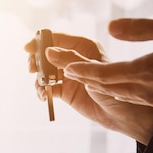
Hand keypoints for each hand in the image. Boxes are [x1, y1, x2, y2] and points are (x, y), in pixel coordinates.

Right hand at [25, 33, 152, 143]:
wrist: (123, 115)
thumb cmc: (117, 89)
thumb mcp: (94, 73)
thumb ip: (71, 61)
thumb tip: (48, 52)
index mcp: (83, 46)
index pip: (57, 38)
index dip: (40, 42)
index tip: (28, 49)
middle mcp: (73, 58)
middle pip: (45, 54)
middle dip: (36, 61)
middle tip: (32, 71)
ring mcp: (68, 75)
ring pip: (44, 71)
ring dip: (38, 78)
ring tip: (40, 89)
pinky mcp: (64, 91)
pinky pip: (47, 87)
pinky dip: (42, 91)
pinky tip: (43, 98)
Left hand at [63, 17, 152, 111]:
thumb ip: (143, 30)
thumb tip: (111, 27)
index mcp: (145, 73)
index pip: (100, 73)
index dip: (76, 67)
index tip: (56, 61)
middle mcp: (146, 92)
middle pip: (103, 85)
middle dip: (79, 75)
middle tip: (59, 66)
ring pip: (118, 93)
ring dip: (97, 84)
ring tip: (79, 73)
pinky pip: (135, 97)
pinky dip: (117, 90)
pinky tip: (116, 83)